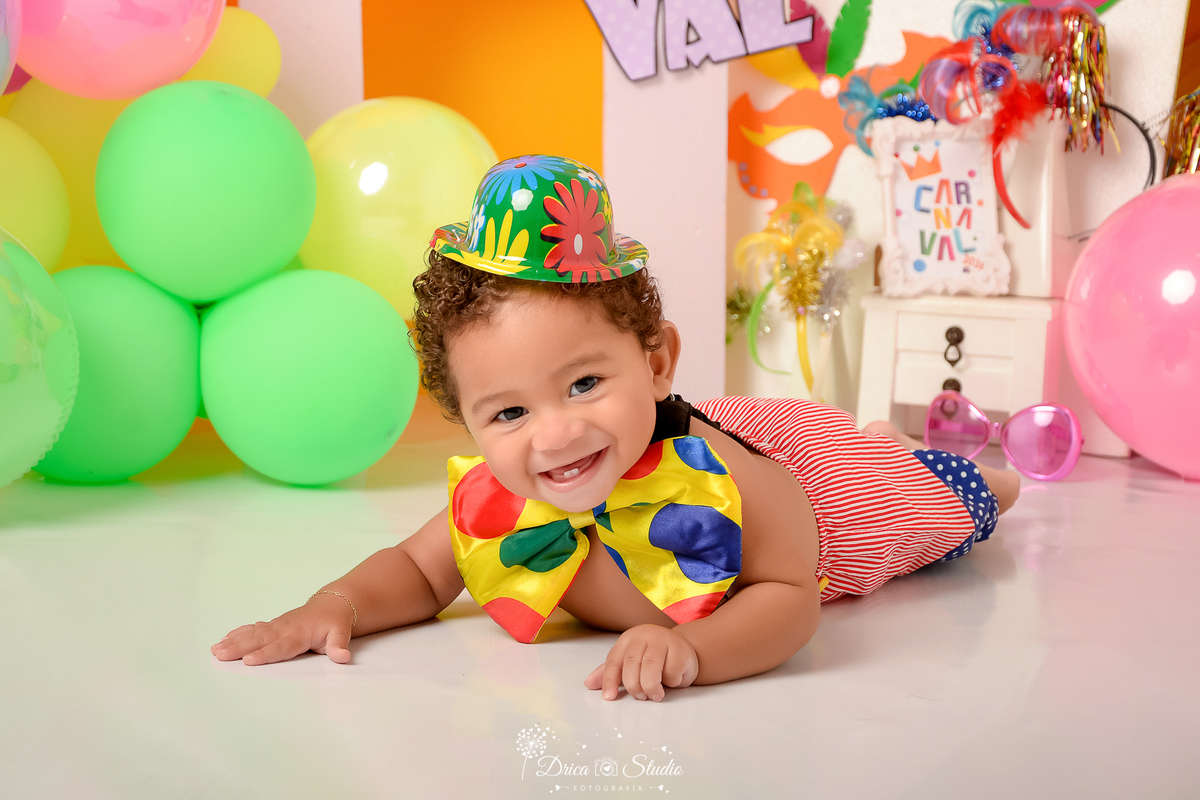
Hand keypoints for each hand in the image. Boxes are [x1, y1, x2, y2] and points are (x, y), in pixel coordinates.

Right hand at [210, 593, 354, 665]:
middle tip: (220, 654)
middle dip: (239, 648)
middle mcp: (284, 629)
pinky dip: (237, 634)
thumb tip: (343, 656)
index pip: (280, 647)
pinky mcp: (272, 626)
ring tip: (215, 649)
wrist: (332, 604)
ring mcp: (276, 626)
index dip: (264, 654)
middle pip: (259, 640)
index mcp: (299, 634)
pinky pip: (252, 629)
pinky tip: (223, 640)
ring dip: (233, 641)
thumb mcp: (341, 633)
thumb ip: (339, 645)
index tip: (248, 660)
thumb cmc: (335, 622)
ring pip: (252, 634)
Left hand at [584, 624, 698, 701]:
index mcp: (628, 639)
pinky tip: (672, 680)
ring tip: (654, 695)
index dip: (609, 680)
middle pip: (631, 664)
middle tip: (640, 697)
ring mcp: (663, 640)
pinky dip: (671, 682)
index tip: (609, 697)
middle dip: (634, 686)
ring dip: (651, 687)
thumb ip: (611, 672)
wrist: (683, 648)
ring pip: (650, 668)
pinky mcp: (680, 649)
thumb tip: (588, 683)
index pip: (614, 660)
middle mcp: (644, 636)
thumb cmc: (653, 657)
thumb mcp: (630, 662)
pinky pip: (671, 672)